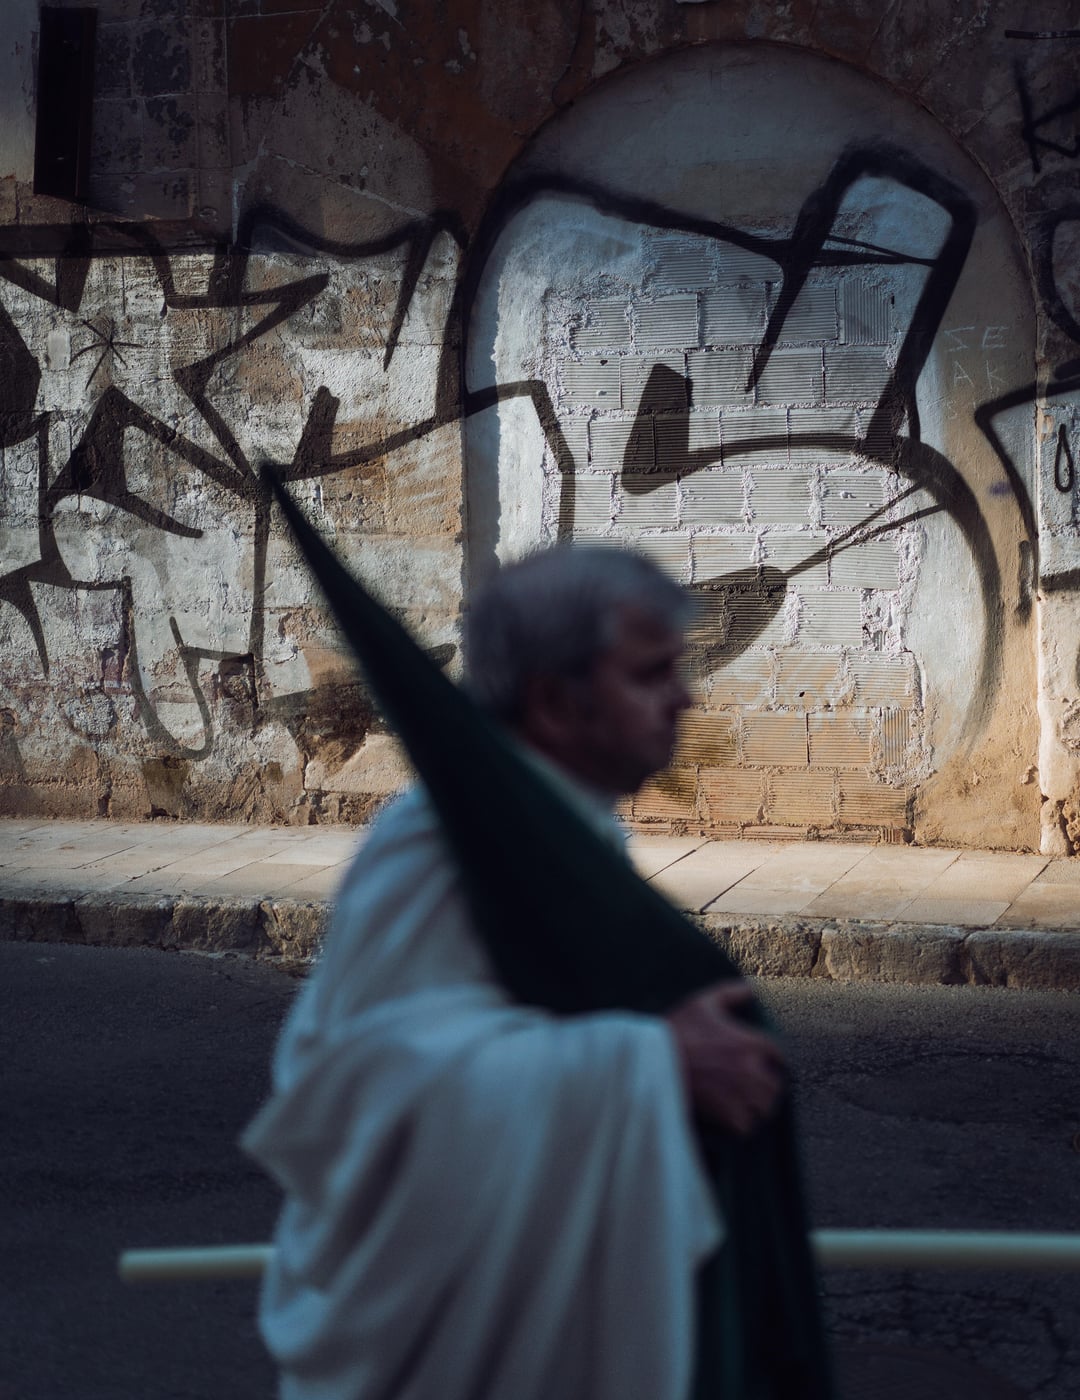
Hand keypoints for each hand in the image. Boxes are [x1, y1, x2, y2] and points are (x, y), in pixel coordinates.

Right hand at [665, 980, 784, 1134]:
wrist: (653, 1062)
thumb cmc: (678, 1030)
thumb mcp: (703, 1003)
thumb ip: (731, 992)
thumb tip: (750, 988)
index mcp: (750, 1042)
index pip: (779, 1057)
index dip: (771, 1062)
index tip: (762, 1065)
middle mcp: (751, 1070)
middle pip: (775, 1087)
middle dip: (766, 1088)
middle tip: (753, 1088)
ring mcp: (740, 1094)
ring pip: (764, 1109)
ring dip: (757, 1108)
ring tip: (745, 1105)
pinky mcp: (726, 1115)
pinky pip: (746, 1127)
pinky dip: (740, 1125)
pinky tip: (730, 1116)